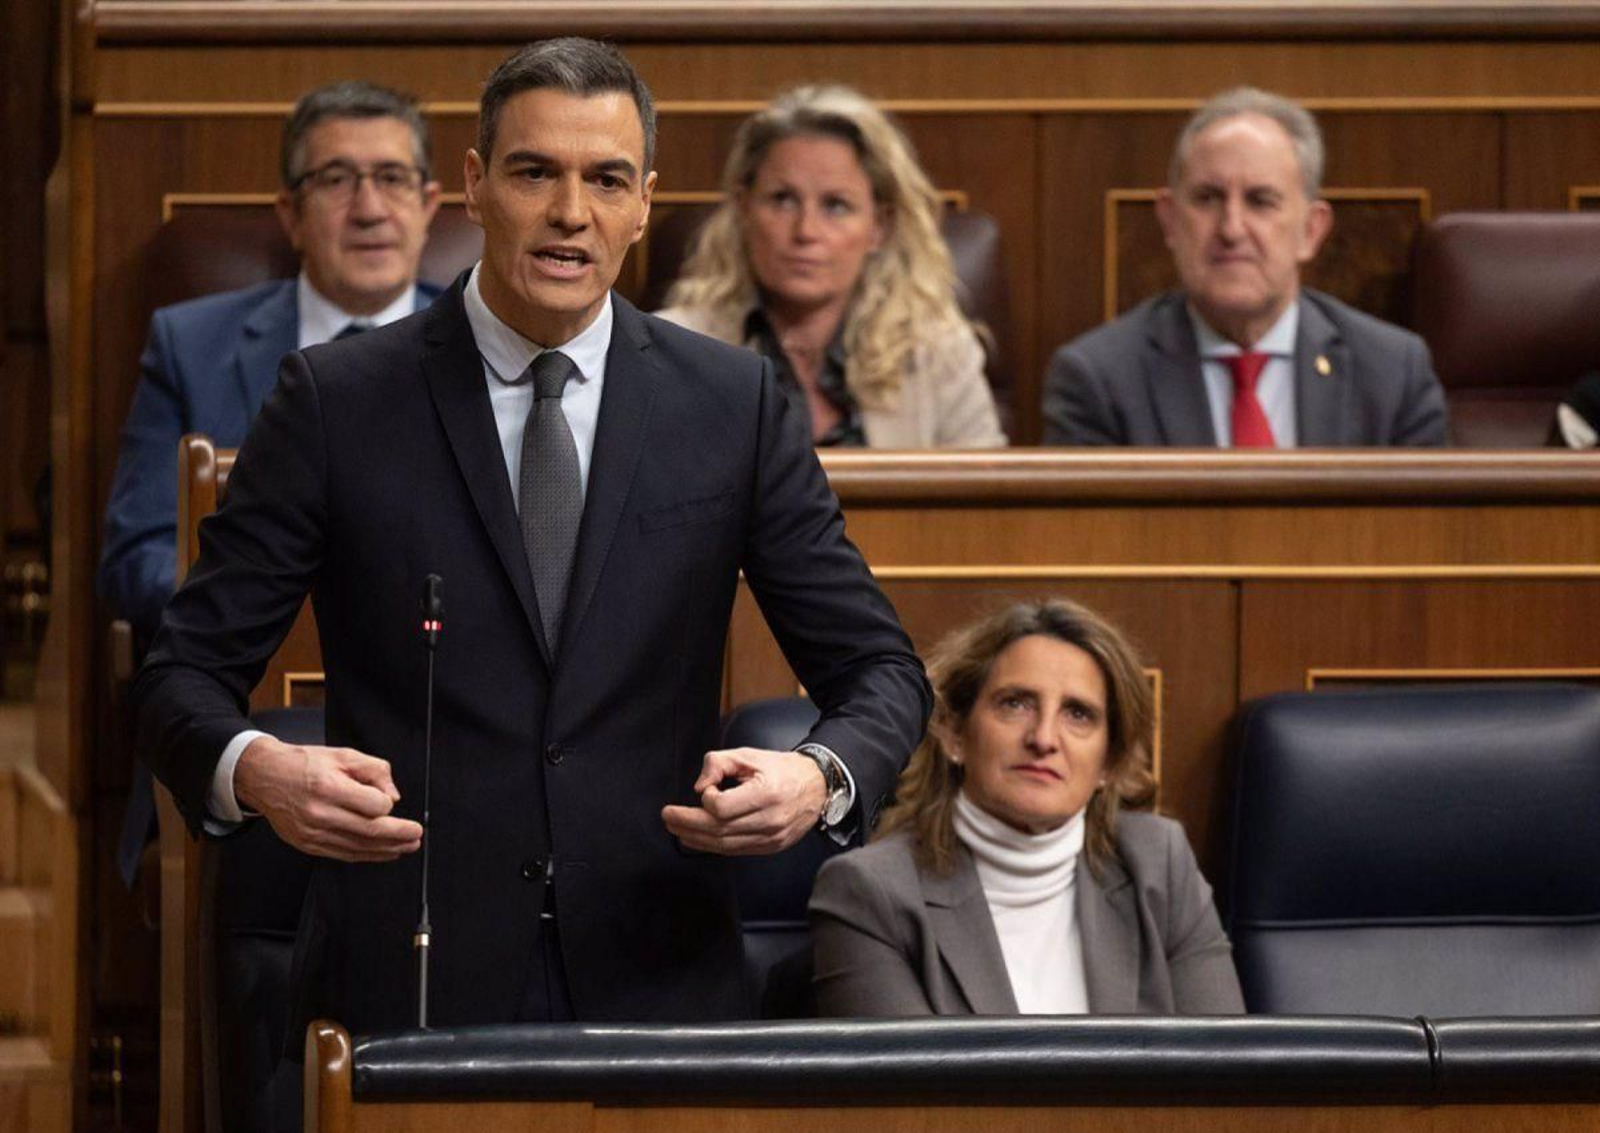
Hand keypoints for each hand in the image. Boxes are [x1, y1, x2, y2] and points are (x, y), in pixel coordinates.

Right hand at [233, 736, 422, 861]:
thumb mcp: (342, 755)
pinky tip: (382, 852)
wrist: (264, 777)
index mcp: (328, 788)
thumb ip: (374, 770)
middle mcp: (319, 814)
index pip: (373, 806)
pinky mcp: (307, 844)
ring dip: (387, 850)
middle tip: (416, 835)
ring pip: (359, 847)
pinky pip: (343, 854)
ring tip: (406, 847)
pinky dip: (366, 855)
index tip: (389, 800)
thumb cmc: (303, 764)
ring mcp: (312, 833)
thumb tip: (393, 796)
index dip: (387, 804)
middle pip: (370, 831)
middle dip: (399, 835)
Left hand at [661, 747, 826, 855]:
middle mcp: (770, 820)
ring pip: (724, 845)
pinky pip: (735, 851)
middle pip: (719, 830)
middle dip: (688, 824)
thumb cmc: (782, 769)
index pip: (723, 808)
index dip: (707, 800)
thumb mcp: (749, 755)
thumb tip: (699, 787)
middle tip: (668, 816)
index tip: (706, 788)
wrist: (817, 787)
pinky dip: (713, 845)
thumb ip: (719, 763)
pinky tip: (696, 839)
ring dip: (695, 838)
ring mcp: (771, 838)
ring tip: (676, 828)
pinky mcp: (770, 847)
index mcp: (767, 793)